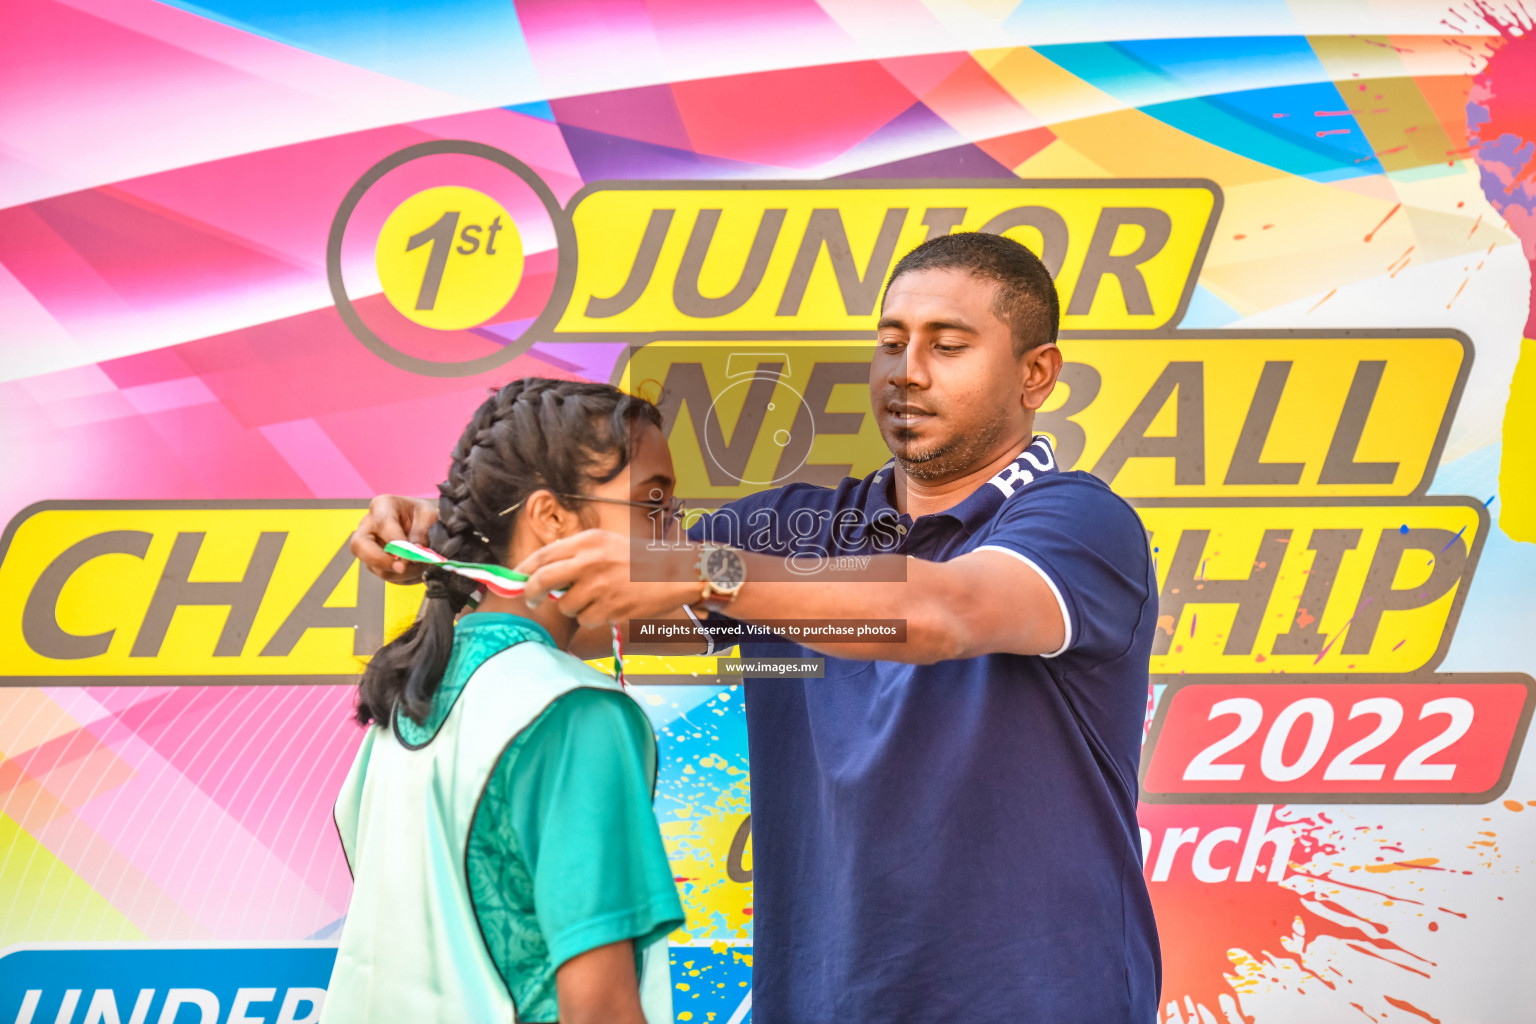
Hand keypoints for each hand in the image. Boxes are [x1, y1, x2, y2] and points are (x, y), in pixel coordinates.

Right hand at [351, 494, 438, 583]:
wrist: (420, 524)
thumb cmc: (420, 515)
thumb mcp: (428, 515)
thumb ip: (423, 530)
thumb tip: (415, 549)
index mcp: (382, 505)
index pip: (383, 523)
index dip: (396, 540)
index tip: (410, 553)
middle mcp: (368, 524)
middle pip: (359, 545)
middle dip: (380, 560)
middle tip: (402, 568)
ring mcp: (367, 544)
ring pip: (372, 564)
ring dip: (397, 571)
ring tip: (418, 565)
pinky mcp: (372, 560)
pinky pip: (382, 572)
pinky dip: (399, 576)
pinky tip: (413, 569)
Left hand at [516, 530, 700, 628]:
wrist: (673, 574)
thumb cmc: (637, 559)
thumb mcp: (606, 543)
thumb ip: (576, 553)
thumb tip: (542, 571)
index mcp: (587, 541)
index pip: (544, 555)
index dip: (524, 569)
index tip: (516, 579)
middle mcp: (590, 561)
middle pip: (543, 579)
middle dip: (530, 592)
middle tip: (530, 600)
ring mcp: (600, 585)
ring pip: (565, 605)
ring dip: (572, 607)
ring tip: (593, 599)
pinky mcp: (610, 607)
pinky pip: (585, 620)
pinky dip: (592, 618)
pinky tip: (608, 607)